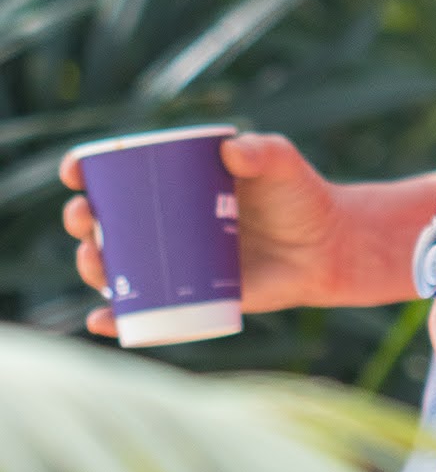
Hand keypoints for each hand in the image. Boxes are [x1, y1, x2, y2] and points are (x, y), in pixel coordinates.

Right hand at [60, 136, 435, 331]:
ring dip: (91, 266)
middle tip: (84, 218)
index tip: (75, 171)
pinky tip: (101, 321)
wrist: (324, 249)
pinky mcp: (185, 299)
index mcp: (177, 182)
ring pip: (114, 267)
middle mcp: (165, 222)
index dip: (88, 170)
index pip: (121, 172)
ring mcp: (172, 262)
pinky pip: (140, 312)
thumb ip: (263, 151)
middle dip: (80, 219)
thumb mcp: (282, 165)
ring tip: (94, 261)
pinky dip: (116, 320)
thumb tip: (231, 150)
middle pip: (105, 220)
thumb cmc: (300, 197)